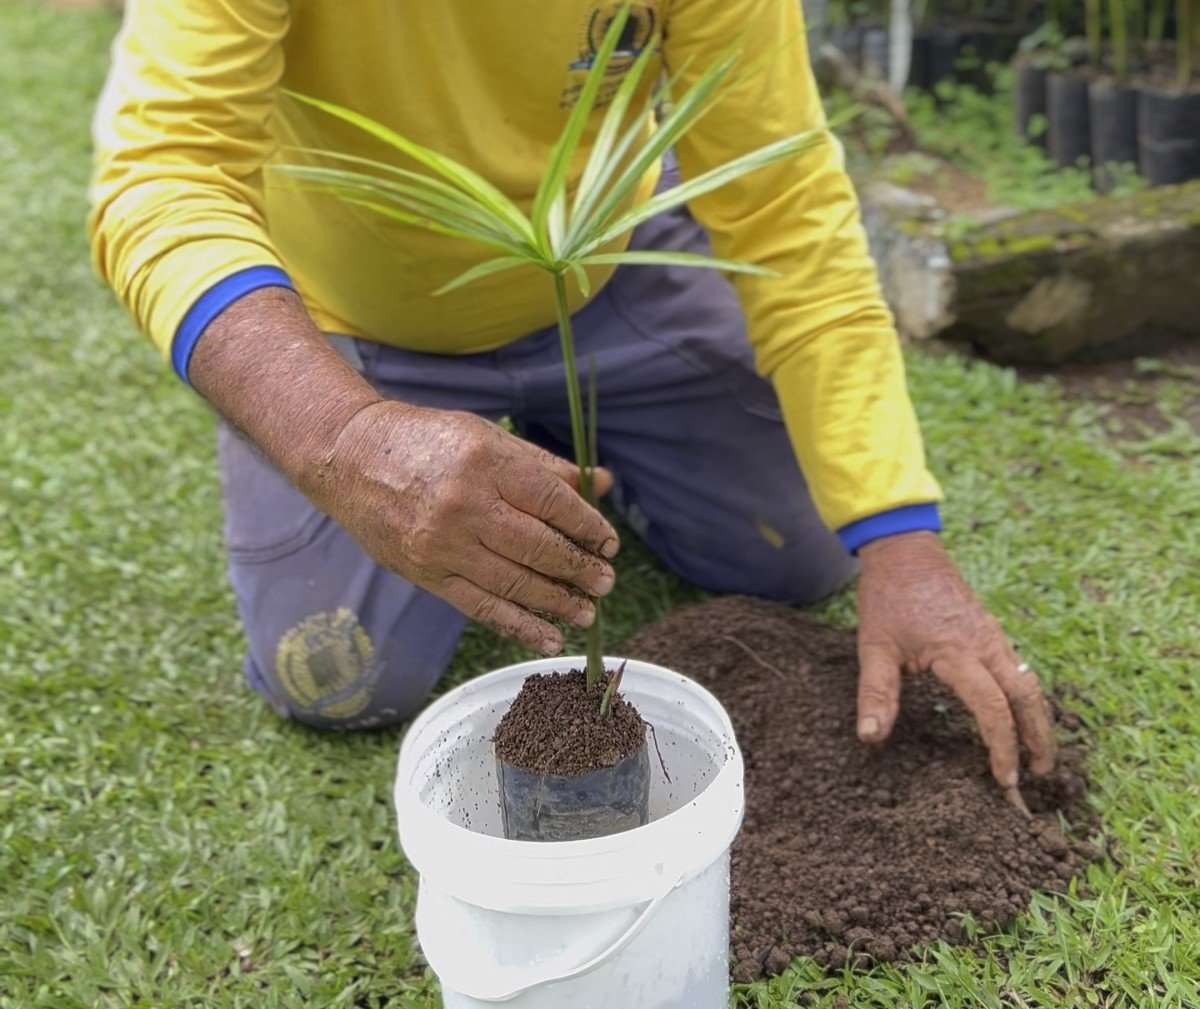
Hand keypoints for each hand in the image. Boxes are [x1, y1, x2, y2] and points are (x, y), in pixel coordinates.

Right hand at [305, 400, 618, 654]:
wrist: (351, 458)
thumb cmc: (429, 441)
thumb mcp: (488, 438)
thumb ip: (546, 465)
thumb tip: (603, 482)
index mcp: (487, 463)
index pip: (552, 502)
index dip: (588, 527)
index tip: (610, 544)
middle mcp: (466, 505)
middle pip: (538, 546)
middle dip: (579, 569)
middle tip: (606, 582)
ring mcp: (444, 543)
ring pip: (514, 582)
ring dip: (557, 604)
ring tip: (586, 613)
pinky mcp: (428, 573)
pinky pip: (481, 606)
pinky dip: (519, 626)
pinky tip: (549, 638)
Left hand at [854, 531, 1055, 790]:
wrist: (904, 550)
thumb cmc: (888, 598)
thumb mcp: (875, 646)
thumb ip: (876, 693)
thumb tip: (871, 736)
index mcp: (959, 652)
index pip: (992, 708)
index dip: (1002, 746)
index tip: (1005, 778)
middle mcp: (986, 644)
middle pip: (1028, 696)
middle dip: (1039, 736)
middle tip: (1040, 772)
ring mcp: (993, 635)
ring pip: (1029, 681)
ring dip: (1037, 717)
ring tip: (1038, 751)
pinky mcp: (990, 630)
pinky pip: (1019, 667)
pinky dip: (1027, 696)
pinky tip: (1020, 712)